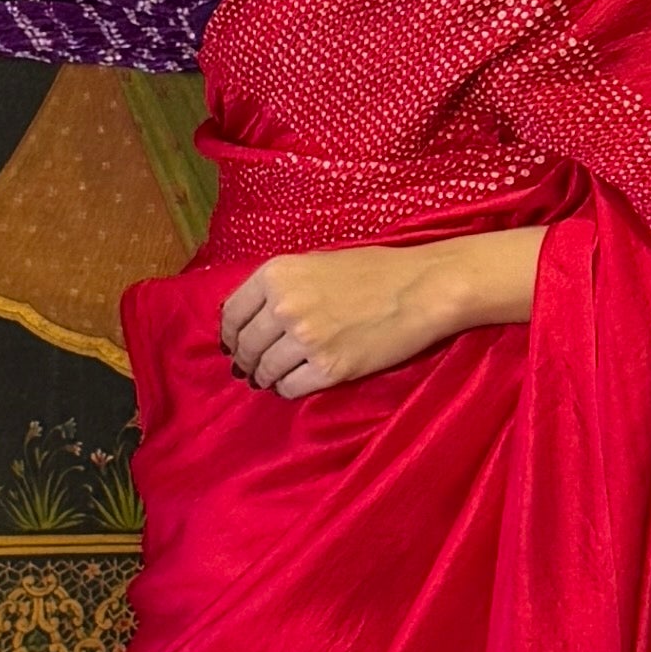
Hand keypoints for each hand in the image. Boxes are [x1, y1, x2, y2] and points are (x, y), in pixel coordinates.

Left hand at [219, 244, 498, 400]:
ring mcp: (305, 340)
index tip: (234, 343)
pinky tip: (296, 382)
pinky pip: (290, 388)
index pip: (231, 314)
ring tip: (272, 378)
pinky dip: (288, 388)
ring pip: (264, 370)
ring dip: (265, 377)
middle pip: (245, 345)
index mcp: (277, 274)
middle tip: (250, 367)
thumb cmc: (373, 271)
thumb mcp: (315, 263)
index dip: (230, 334)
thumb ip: (281, 285)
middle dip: (245, 359)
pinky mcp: (329, 369)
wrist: (421, 288)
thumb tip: (251, 316)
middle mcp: (284, 306)